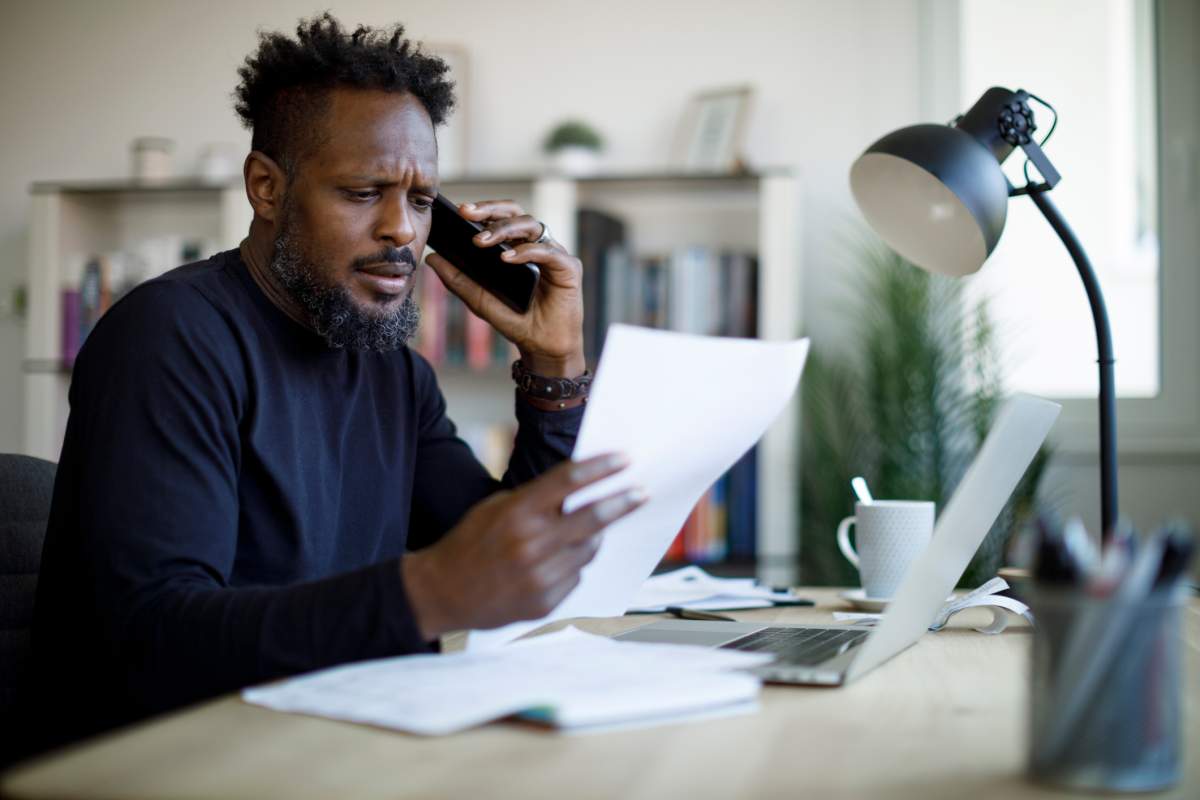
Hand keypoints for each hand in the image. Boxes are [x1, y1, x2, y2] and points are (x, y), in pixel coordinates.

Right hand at [401, 453, 646, 638]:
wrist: (442, 592)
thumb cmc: (471, 543)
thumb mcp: (495, 508)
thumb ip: (536, 500)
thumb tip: (581, 491)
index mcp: (517, 512)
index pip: (569, 481)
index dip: (602, 468)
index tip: (625, 459)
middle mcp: (531, 544)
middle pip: (593, 518)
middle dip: (623, 502)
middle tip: (641, 492)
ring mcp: (540, 577)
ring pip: (589, 550)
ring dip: (592, 538)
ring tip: (578, 534)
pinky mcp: (545, 603)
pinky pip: (575, 576)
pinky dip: (571, 566)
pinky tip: (550, 565)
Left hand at [423, 199, 584, 375]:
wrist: (541, 347)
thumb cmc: (516, 320)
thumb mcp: (479, 300)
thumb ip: (457, 279)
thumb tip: (431, 258)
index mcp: (518, 247)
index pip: (501, 217)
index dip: (482, 210)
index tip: (459, 210)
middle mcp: (537, 245)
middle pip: (516, 212)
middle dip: (491, 209)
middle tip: (467, 213)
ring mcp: (554, 254)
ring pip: (531, 225)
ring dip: (504, 229)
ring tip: (481, 240)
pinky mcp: (569, 267)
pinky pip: (547, 251)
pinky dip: (526, 252)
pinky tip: (507, 258)